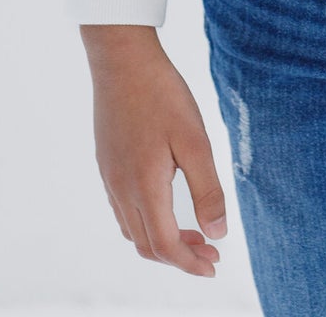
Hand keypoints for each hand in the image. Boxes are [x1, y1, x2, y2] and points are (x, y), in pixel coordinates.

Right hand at [81, 25, 228, 278]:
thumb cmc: (162, 95)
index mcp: (144, 187)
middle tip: (210, 251)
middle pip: (147, 245)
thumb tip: (218, 233)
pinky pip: (123, 210)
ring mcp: (110, 177)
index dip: (190, 263)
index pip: (165, 246)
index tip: (214, 265)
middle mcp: (121, 189)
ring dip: (162, 241)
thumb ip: (206, 189)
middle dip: (180, 256)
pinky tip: (165, 206)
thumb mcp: (195, 140)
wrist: (122, 60)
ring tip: (193, 232)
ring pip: (132, 230)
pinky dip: (146, 222)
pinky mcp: (106, 163)